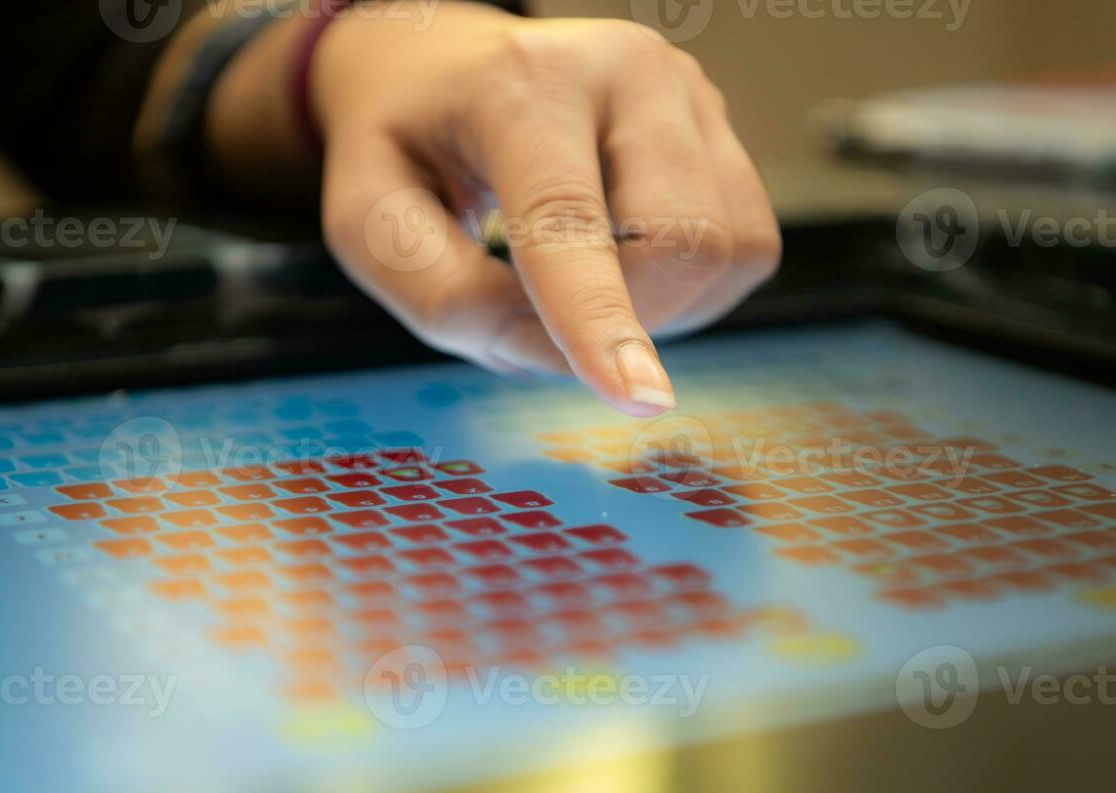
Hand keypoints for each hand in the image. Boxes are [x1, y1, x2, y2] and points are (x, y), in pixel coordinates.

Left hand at [312, 4, 779, 415]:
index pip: (570, 219)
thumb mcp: (368, 220)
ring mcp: (686, 92)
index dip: (602, 319)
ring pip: (731, 247)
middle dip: (628, 321)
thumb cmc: (406, 144)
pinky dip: (691, 289)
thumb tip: (552, 347)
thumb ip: (442, 297)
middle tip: (549, 317)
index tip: (642, 400)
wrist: (445, 69)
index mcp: (518, 85)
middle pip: (682, 239)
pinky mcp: (720, 127)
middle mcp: (623, 70)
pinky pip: (747, 244)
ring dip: (664, 310)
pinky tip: (626, 264)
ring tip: (585, 283)